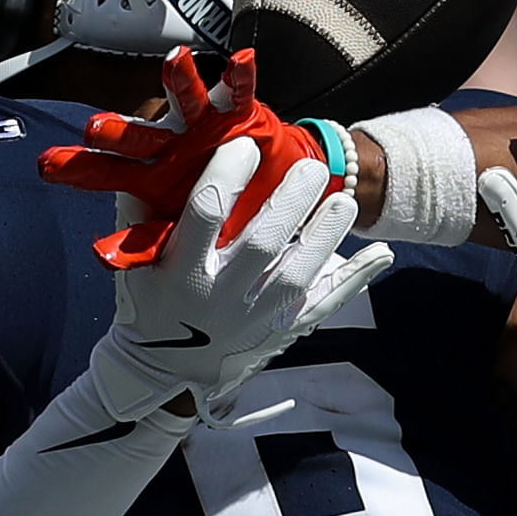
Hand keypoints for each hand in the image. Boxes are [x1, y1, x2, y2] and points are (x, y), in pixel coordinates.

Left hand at [39, 48, 333, 267]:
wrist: (262, 193)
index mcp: (149, 177)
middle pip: (138, 137)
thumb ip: (147, 243)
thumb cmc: (215, 211)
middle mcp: (169, 145)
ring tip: (176, 63)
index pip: (106, 173)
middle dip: (119, 131)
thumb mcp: (180, 232)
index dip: (80, 170)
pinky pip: (237, 92)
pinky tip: (241, 61)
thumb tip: (104, 261)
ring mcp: (200, 126)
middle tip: (96, 128)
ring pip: (185, 103)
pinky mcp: (235, 113)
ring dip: (180, 83)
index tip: (49, 167)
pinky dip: (240, 77)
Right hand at [86, 138, 392, 422]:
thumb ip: (142, 207)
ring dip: (327, 237)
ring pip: (298, 276)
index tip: (247, 145)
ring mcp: (255, 318)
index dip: (227, 176)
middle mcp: (220, 297)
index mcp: (181, 272)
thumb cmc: (149, 301)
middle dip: (290, 204)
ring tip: (346, 200)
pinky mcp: (281, 331)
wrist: (164, 370)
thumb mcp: (134, 261)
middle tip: (313, 167)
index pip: (204, 215)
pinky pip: (323, 304)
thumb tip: (161, 146)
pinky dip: (356, 279)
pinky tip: (382, 253)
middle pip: (262, 245)